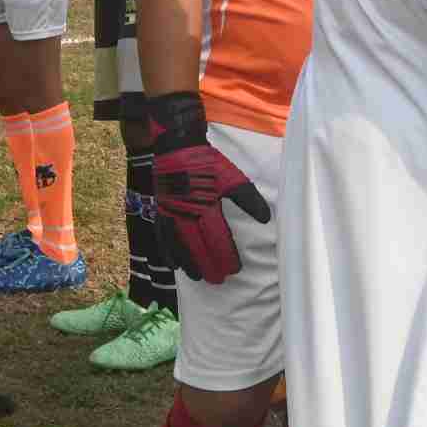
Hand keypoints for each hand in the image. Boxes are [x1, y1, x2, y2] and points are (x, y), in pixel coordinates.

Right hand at [148, 92, 269, 284]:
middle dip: (209, 265)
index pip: (217, 239)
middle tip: (218, 281)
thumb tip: (266, 219)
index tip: (234, 270)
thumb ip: (249, 199)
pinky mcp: (161, 211)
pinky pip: (164, 237)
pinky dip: (170, 253)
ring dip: (189, 264)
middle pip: (198, 247)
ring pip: (179, 246)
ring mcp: (171, 214)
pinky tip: (175, 265)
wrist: (176, 145)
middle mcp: (186, 214)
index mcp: (206, 206)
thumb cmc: (207, 162)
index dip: (226, 256)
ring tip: (198, 278)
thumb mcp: (232, 178)